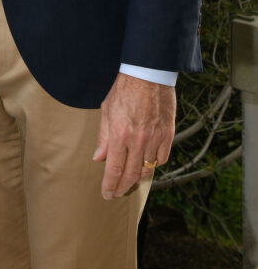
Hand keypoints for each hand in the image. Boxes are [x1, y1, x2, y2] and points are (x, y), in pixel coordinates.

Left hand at [93, 73, 175, 199]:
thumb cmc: (124, 90)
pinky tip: (147, 164)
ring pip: (148, 170)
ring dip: (138, 178)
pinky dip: (154, 165)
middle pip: (131, 175)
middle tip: (117, 194)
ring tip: (130, 181)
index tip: (107, 194)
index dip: (110, 186)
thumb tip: (98, 158)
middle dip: (123, 188)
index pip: (114, 170)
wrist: (148, 74)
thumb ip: (103, 137)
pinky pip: (162, 159)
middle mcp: (138, 140)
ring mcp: (155, 138)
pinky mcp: (169, 134)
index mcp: (120, 134)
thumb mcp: (106, 110)